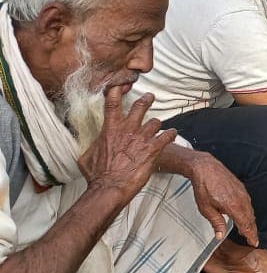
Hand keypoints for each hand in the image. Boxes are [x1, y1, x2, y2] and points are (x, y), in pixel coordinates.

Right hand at [79, 86, 177, 205]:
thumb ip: (94, 146)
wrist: (110, 187)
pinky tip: (172, 134)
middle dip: (146, 100)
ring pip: (155, 122)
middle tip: (150, 97)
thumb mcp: (87, 157)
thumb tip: (94, 145)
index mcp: (110, 129)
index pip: (113, 103)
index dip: (117, 91)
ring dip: (157, 125)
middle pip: (140, 106)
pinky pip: (167, 136)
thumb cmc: (97, 175)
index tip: (121, 85)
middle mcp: (128, 129)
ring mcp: (142, 138)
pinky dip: (171, 134)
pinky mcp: (154, 148)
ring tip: (157, 128)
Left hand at [188, 153, 258, 244]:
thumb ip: (216, 223)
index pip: (246, 225)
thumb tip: (220, 236)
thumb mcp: (206, 209)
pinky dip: (248, 212)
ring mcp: (243, 193)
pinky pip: (248, 203)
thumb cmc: (204, 187)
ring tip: (248, 230)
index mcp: (233, 207)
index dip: (251, 235)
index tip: (254, 243)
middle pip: (251, 219)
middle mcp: (241, 200)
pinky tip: (245, 215)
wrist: (206, 168)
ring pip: (250, 211)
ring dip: (250, 221)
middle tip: (252, 240)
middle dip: (252, 230)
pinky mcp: (241, 188)